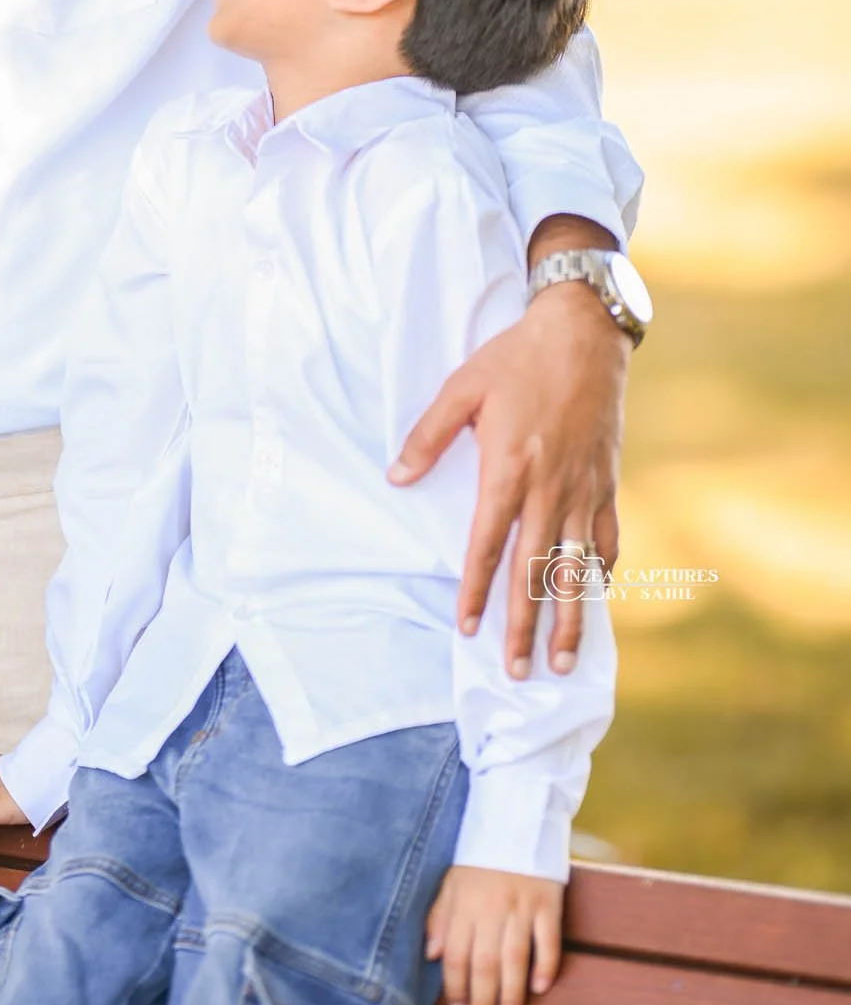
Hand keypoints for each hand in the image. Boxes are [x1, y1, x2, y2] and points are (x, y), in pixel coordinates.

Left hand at [390, 279, 626, 677]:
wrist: (584, 333)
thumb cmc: (516, 358)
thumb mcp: (461, 388)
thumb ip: (427, 437)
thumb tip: (395, 478)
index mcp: (509, 468)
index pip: (487, 546)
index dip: (477, 592)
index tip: (468, 630)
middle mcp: (550, 488)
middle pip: (534, 572)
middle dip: (523, 626)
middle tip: (517, 672)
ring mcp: (584, 488)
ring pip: (576, 567)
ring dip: (569, 617)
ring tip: (562, 661)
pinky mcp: (608, 481)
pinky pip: (607, 538)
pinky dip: (602, 572)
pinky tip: (595, 598)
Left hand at [425, 864, 563, 1004]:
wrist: (515, 818)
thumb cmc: (479, 856)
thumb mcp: (451, 881)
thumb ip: (440, 918)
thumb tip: (432, 955)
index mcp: (464, 905)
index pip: (456, 955)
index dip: (456, 986)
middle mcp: (491, 909)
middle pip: (485, 963)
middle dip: (482, 999)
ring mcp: (521, 906)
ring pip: (515, 957)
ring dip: (511, 992)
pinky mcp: (548, 902)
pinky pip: (548, 940)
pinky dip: (544, 965)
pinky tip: (540, 987)